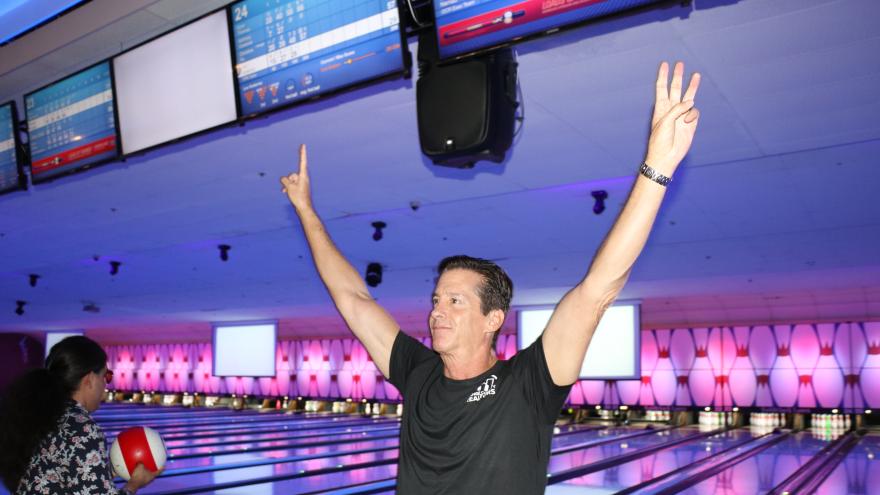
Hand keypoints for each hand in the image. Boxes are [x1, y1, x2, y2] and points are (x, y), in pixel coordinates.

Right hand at [123, 463, 162, 491]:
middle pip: (153, 475)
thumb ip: (141, 463)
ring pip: (147, 477)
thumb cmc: (138, 475)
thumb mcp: (140, 466)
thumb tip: (140, 461)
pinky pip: (141, 479)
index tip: (164, 466)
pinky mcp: (140, 484)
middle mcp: (150, 480)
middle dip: (152, 471)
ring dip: (145, 474)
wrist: (133, 484)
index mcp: (152, 476)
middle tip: (152, 468)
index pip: (159, 471)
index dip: (162, 469)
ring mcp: (145, 482)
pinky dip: (140, 476)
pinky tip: (136, 474)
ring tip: (143, 470)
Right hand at [280, 144, 311, 211]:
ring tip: (290, 193)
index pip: (303, 162)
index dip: (302, 153)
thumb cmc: (299, 197)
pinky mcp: (299, 188)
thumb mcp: (289, 187)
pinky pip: (291, 185)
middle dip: (289, 180)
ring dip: (288, 186)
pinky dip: (288, 188)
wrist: (304, 208)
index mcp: (303, 176)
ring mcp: (302, 184)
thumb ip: (285, 180)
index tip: (303, 145)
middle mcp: (304, 178)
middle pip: (292, 175)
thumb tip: (284, 179)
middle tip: (292, 188)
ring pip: (290, 180)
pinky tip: (286, 193)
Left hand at [644, 61, 700, 175]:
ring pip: (688, 97)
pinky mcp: (690, 122)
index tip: (664, 64)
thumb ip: (677, 108)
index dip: (663, 76)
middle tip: (680, 63)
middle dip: (677, 76)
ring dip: (692, 86)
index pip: (661, 88)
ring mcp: (681, 115)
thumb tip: (691, 101)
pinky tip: (687, 122)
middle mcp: (671, 109)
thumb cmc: (661, 140)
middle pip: (675, 89)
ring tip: (696, 74)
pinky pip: (694, 112)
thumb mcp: (665, 121)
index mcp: (660, 108)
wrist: (667, 156)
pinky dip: (692, 115)